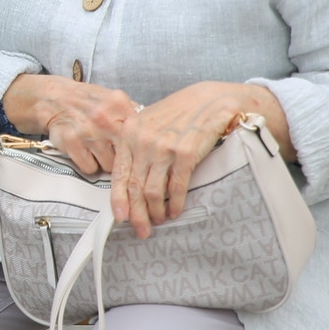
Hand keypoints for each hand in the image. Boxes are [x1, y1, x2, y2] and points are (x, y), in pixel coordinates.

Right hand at [1, 73, 138, 177]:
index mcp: (119, 104)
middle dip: (122, 157)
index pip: (141, 136)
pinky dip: (88, 164)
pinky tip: (84, 152)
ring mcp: (88, 131)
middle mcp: (105, 117)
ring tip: (97, 149)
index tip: (139, 154)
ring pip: (109, 166)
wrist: (54, 98)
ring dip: (104, 162)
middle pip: (127, 154)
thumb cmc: (88, 102)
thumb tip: (155, 136)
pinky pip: (90, 168)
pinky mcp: (72, 143)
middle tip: (114, 152)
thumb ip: (133, 114)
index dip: (140, 148)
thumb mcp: (113, 99)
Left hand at [109, 81, 281, 238]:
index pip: (119, 173)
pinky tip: (174, 211)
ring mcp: (164, 147)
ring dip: (155, 211)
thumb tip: (129, 178)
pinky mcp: (185, 154)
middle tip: (141, 229)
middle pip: (135, 187)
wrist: (210, 99)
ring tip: (159, 220)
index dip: (118, 199)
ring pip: (153, 191)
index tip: (120, 217)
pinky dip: (174, 203)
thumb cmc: (179, 112)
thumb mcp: (149, 122)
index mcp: (129, 133)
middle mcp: (143, 141)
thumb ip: (136, 145)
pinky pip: (176, 187)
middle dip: (137, 213)